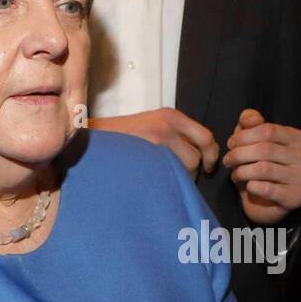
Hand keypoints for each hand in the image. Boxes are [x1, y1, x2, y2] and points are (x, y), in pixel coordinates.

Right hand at [91, 108, 217, 178]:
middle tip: (177, 179)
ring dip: (179, 181)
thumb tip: (201, 157)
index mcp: (171, 116)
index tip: (209, 168)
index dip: (211, 156)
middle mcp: (166, 126)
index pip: (206, 137)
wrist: (89, 143)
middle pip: (196, 158)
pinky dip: (167, 185)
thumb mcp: (150, 125)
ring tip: (161, 181)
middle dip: (192, 174)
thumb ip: (175, 136)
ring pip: (184, 171)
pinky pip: (169, 178)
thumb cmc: (121, 140)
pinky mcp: (146, 159)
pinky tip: (155, 185)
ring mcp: (155, 143)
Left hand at [223, 108, 300, 224]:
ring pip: (264, 168)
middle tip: (228, 160)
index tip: (230, 144)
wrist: (264, 202)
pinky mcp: (296, 198)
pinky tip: (248, 186)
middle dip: (240, 154)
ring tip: (235, 175)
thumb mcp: (251, 141)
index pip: (268, 130)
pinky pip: (269, 189)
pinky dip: (252, 186)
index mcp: (297, 138)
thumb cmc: (258, 168)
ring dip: (242, 171)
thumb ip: (250, 124)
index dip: (244, 136)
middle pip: (265, 149)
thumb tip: (248, 117)